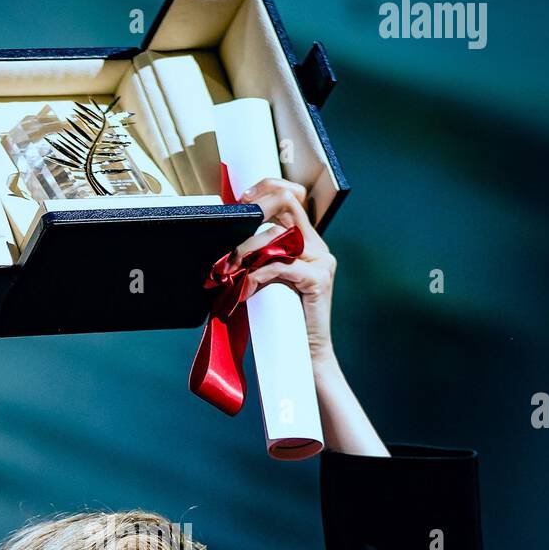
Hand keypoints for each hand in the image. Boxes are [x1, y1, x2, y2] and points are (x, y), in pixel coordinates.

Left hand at [233, 178, 337, 371]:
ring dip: (246, 251)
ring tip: (229, 270)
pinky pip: (280, 266)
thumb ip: (258, 261)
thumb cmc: (282, 323)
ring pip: (278, 237)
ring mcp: (321, 263)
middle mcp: (318, 248)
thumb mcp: (267, 283)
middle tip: (230, 233)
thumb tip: (227, 247)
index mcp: (308, 244)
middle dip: (253, 213)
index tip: (240, 201)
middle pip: (286, 205)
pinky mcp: (318, 280)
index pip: (289, 200)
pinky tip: (244, 289)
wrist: (306, 358)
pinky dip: (257, 275)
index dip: (265, 191)